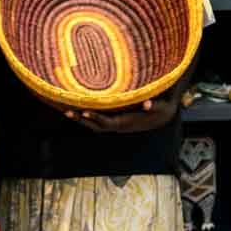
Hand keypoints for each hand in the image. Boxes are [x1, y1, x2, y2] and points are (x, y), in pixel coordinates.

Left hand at [64, 87, 183, 133]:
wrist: (164, 116)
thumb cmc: (161, 109)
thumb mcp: (161, 107)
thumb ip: (154, 106)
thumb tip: (147, 104)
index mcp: (127, 122)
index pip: (108, 122)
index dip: (96, 118)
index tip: (84, 112)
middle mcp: (119, 126)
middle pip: (96, 126)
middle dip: (82, 120)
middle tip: (67, 112)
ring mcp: (116, 124)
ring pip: (95, 124)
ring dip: (81, 119)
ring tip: (66, 111)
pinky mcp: (115, 119)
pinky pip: (98, 120)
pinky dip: (87, 115)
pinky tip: (77, 108)